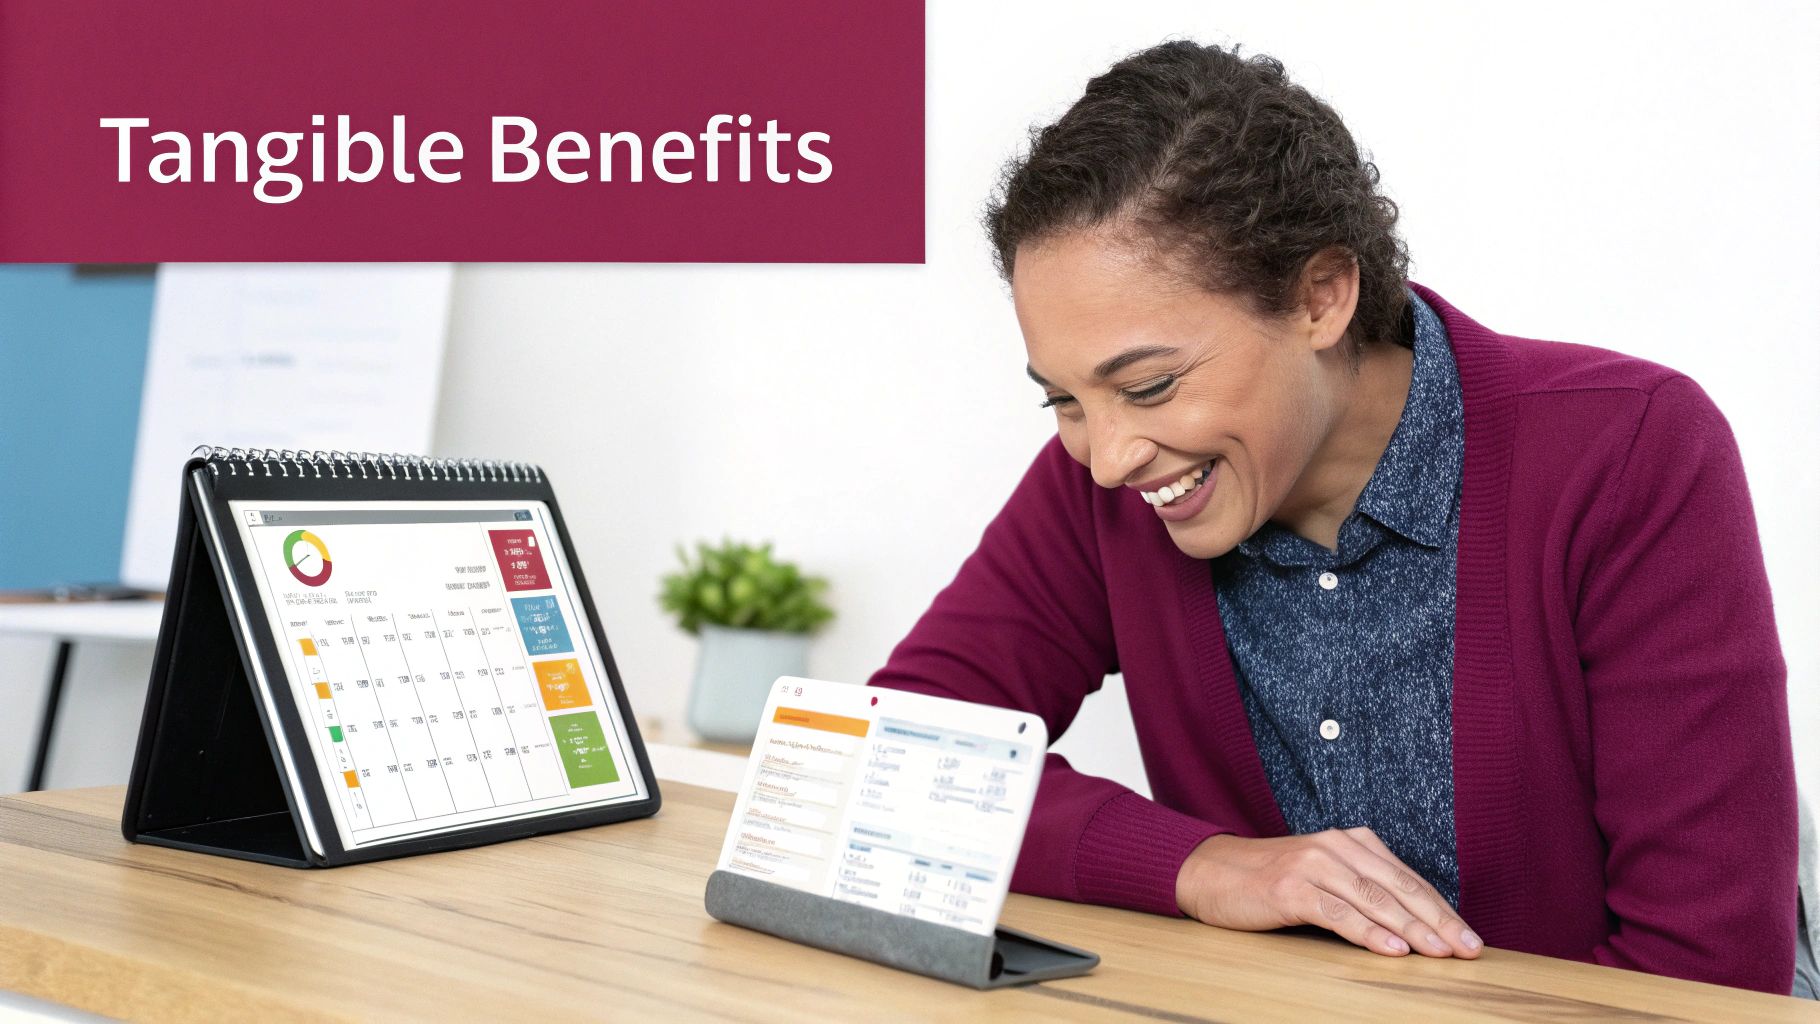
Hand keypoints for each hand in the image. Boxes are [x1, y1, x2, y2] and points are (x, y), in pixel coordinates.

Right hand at [1175, 827, 1481, 958]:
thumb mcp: (1323, 876)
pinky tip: (1393, 949)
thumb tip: (1415, 927)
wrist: (1210, 872)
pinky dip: (1369, 932)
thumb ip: (1362, 890)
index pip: (1408, 880)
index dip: (1443, 910)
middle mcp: (1336, 847)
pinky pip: (1338, 913)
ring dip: (1413, 929)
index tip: (1470, 939)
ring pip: (1374, 900)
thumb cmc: (1270, 880)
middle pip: (1400, 888)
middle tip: (1469, 950)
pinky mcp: (1290, 888)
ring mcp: (1313, 865)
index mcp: (1351, 842)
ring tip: (1441, 953)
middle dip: (1439, 922)